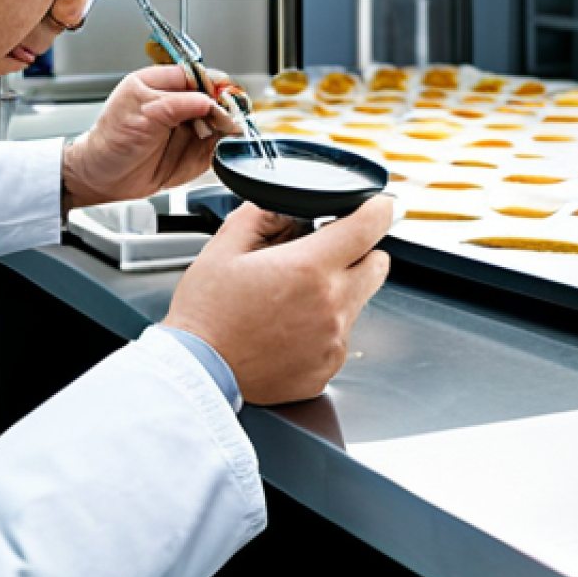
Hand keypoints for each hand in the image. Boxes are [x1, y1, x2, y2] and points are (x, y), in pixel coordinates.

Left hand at [62, 65, 241, 209]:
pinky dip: (226, 144)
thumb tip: (209, 102)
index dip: (211, 83)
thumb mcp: (143, 116)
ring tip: (226, 132)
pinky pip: (219, 144)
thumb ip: (176, 105)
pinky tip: (225, 145)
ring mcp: (188, 127)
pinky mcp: (195, 151)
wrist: (104, 177)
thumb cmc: (111, 143)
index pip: (195, 75)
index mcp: (159, 84)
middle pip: (213, 97)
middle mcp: (177, 104)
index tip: (222, 95)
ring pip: (220, 120)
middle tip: (227, 116)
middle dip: (224, 105)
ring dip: (228, 125)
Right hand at [164, 195, 392, 405]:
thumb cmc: (207, 312)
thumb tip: (285, 206)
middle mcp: (331, 306)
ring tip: (291, 297)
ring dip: (337, 291)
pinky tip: (288, 327)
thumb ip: (260, 215)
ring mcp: (333, 342)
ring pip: (358, 302)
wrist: (199, 370)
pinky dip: (323, 326)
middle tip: (324, 253)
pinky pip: (340, 337)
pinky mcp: (327, 368)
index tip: (378, 206)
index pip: (368, 228)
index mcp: (308, 268)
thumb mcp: (223, 247)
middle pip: (378, 265)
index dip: (378, 210)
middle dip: (358, 251)